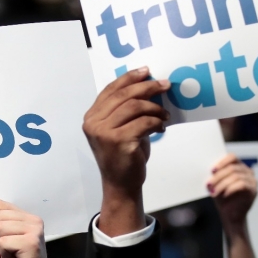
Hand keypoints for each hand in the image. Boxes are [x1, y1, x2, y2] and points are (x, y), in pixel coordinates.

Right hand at [83, 67, 169, 234]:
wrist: (121, 185)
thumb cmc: (123, 156)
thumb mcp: (119, 128)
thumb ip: (125, 109)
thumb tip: (147, 87)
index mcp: (91, 117)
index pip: (111, 89)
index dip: (129, 78)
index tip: (147, 72)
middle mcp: (94, 123)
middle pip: (124, 95)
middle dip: (147, 87)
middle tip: (165, 85)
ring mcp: (104, 132)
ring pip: (135, 106)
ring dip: (155, 108)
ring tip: (165, 114)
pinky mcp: (119, 141)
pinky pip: (144, 122)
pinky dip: (157, 122)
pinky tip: (162, 127)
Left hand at [209, 154, 257, 234]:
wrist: (230, 216)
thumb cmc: (223, 199)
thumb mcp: (217, 184)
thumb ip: (215, 176)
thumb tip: (208, 170)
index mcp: (239, 167)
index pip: (232, 157)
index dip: (222, 162)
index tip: (212, 170)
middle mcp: (248, 172)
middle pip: (232, 168)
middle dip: (218, 176)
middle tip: (209, 184)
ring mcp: (252, 181)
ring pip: (235, 176)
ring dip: (222, 184)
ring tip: (214, 192)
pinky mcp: (253, 190)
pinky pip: (241, 185)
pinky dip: (230, 189)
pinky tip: (224, 194)